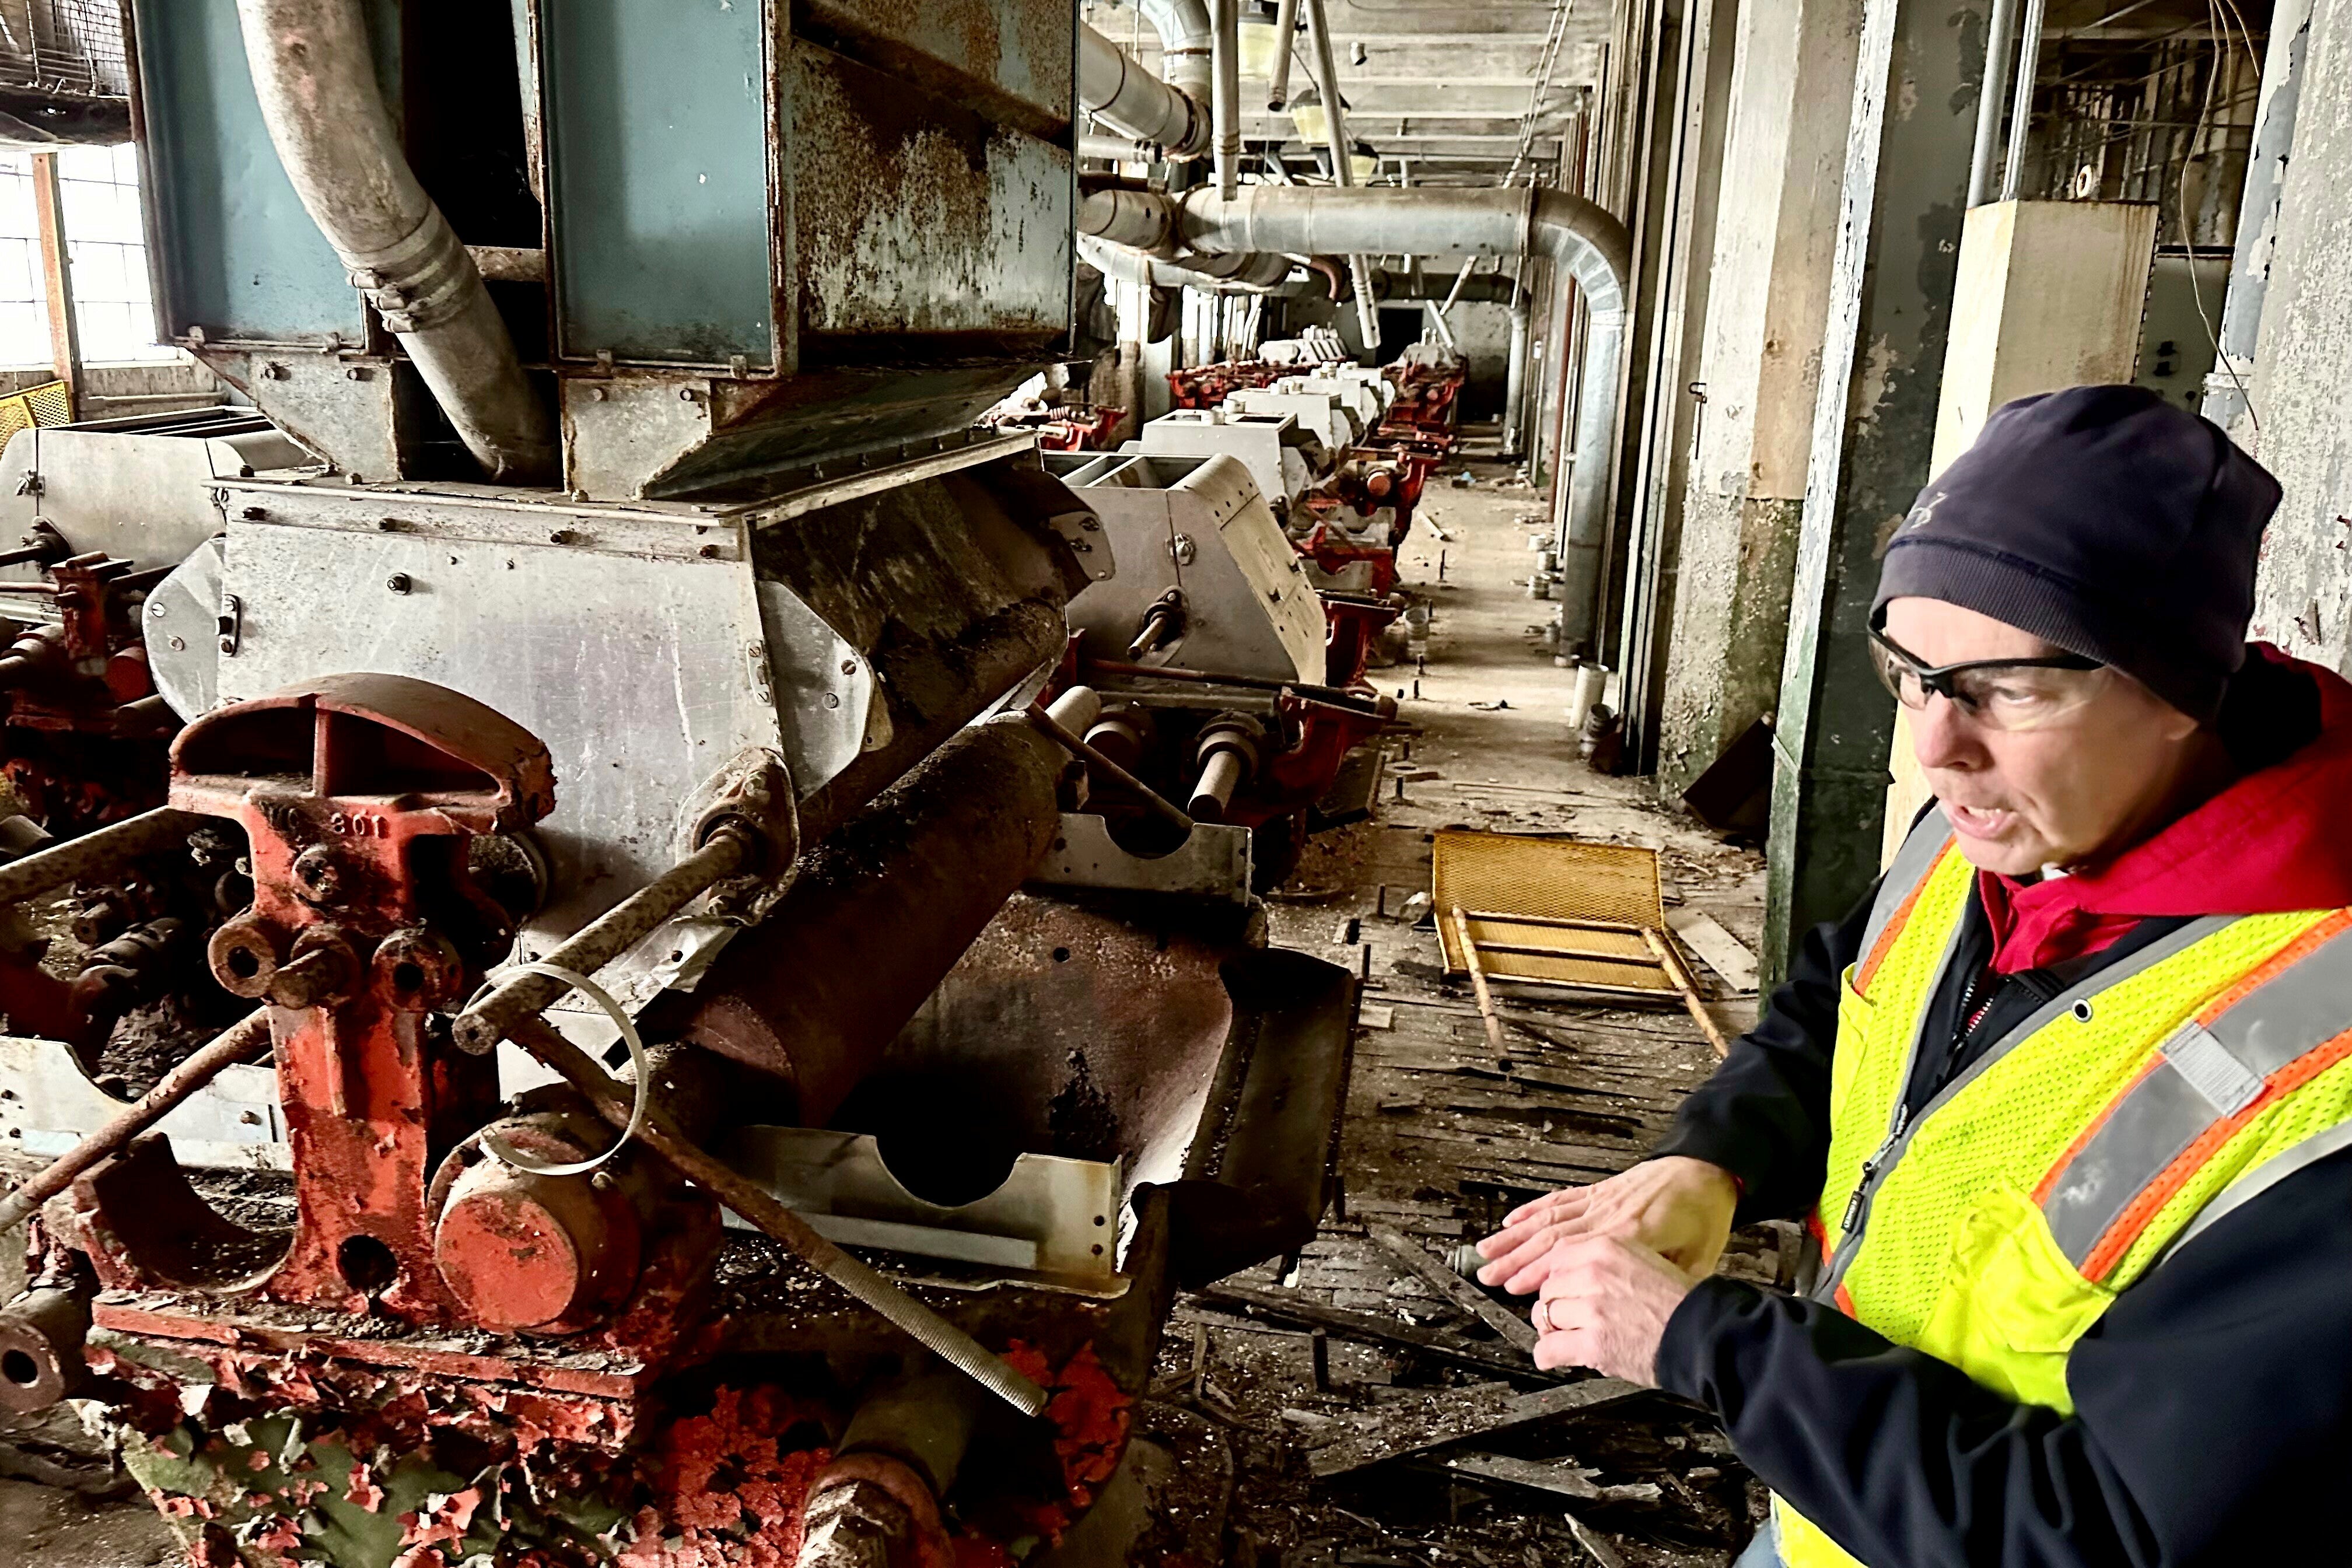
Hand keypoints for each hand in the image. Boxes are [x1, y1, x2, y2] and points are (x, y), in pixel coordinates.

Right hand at [1475, 1155, 1736, 1293]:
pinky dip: (1533, 1210)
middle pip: (1551, 1239)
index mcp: (1629, 1236)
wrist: (1704, 1169)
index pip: (1574, 1258)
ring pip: (1548, 1219)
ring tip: (1487, 1250)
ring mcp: (1599, 1201)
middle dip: (1515, 1258)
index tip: (1516, 1288)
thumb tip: (1649, 1313)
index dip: (1541, 1273)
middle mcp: (1606, 1216)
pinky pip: (1559, 1200)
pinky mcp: (1599, 1191)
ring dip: (1515, 1236)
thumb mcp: (1698, 1258)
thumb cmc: (1703, 1214)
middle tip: (1487, 1274)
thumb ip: (1667, 1284)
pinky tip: (1512, 1221)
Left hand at [1530, 1236, 1696, 1383]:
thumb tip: (1574, 1274)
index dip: (1559, 1278)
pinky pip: (1548, 1349)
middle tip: (1572, 1319)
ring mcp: (1591, 1309)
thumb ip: (1606, 1262)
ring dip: (1555, 1330)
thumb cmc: (1680, 1302)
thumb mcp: (1643, 1261)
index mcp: (1605, 1248)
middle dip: (1557, 1305)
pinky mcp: (1592, 1344)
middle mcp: (1593, 1273)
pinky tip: (1555, 1357)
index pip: (1556, 1257)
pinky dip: (1547, 1356)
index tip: (1566, 1291)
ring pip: (1545, 1316)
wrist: (1702, 1334)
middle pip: (1548, 1288)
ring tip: (1571, 1338)